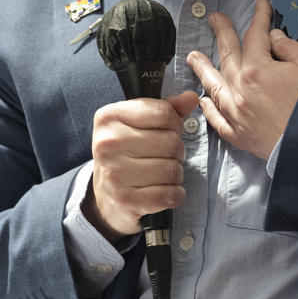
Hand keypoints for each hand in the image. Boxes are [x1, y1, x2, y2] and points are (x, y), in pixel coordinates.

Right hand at [86, 91, 199, 241]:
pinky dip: (175, 195)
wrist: (105, 196)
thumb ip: (167, 108)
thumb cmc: (126, 153)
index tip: (169, 131)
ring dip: (176, 174)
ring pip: (173, 170)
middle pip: (171, 142)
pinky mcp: (126, 200)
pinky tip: (164, 192)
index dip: (175, 123)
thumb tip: (191, 98)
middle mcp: (108, 144)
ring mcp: (115, 173)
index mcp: (109, 117)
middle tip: (165, 156)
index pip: (163, 113)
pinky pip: (170, 195)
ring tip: (163, 174)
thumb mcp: (139, 123)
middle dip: (177, 151)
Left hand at [186, 0, 297, 159]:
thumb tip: (273, 38)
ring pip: (214, 87)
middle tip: (214, 19)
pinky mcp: (241, 137)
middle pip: (228, 55)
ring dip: (203, 69)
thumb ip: (288, 48)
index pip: (255, 36)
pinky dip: (209, 109)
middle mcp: (240, 91)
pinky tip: (204, 100)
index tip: (261, 4)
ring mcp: (238, 115)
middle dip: (222, 33)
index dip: (259, 17)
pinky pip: (218, 120)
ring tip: (193, 57)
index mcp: (257, 70)